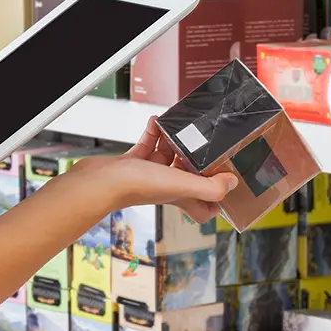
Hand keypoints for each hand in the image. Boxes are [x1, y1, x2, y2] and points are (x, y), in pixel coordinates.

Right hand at [69, 117, 237, 222]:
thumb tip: (231, 184)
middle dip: (197, 159)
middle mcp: (165, 188)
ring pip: (168, 157)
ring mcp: (148, 175)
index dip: (216, 200)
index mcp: (180, 196)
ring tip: (180, 127)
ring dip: (174, 141)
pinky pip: (148, 145)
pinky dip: (154, 133)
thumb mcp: (182, 185)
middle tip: (205, 143)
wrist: (99, 181)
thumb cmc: (134, 187)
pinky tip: (156, 122)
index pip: (203, 208)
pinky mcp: (132, 163)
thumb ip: (210, 187)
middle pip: (188, 177)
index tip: (224, 183)